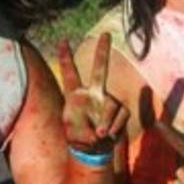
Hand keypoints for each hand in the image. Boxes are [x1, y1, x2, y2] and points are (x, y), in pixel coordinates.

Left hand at [59, 34, 127, 158]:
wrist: (93, 150)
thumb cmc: (78, 138)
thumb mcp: (73, 131)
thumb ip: (85, 126)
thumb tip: (101, 128)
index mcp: (75, 96)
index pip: (70, 74)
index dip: (66, 58)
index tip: (63, 41)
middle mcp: (93, 94)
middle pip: (100, 69)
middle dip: (103, 51)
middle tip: (106, 33)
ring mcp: (108, 101)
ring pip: (112, 104)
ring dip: (106, 121)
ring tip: (99, 134)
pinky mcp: (121, 111)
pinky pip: (121, 115)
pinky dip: (114, 127)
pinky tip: (107, 135)